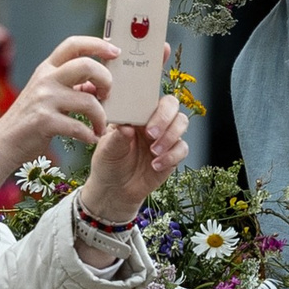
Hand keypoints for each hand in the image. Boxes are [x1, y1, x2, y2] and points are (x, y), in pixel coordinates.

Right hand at [0, 34, 117, 217]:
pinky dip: (90, 135)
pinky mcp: (44, 121)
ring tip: (100, 127)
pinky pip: (79, 127)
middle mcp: (45, 79)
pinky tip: (90, 138)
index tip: (115, 51)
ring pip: (89, 101)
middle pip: (86, 65)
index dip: (98, 44)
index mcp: (47, 68)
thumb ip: (69, 85)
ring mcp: (44, 99)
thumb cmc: (31, 118)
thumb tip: (97, 83)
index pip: (74, 44)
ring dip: (101, 117)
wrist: (4, 142)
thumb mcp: (47, 93)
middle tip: (108, 95)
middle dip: (106, 80)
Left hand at [83, 98, 189, 230]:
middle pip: (173, 107)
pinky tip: (155, 165)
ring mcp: (165, 138)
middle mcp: (153, 122)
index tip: (145, 122)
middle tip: (151, 135)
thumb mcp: (107, 149)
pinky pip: (182, 149)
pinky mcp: (172, 155)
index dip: (153, 105)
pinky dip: (171, 156)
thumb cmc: (109, 163)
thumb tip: (127, 127)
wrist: (115, 190)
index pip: (152, 99)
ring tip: (154, 152)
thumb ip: (117, 137)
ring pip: (181, 124)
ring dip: (170, 137)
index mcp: (136, 114)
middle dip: (165, 120)